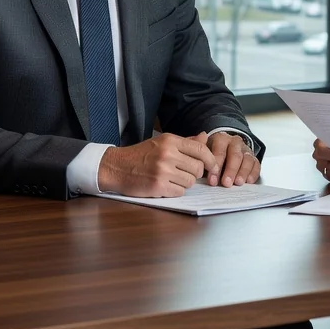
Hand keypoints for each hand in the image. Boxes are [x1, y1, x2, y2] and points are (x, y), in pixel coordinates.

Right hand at [98, 132, 216, 197]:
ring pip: (190, 181)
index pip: (200, 149)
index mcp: (170, 141)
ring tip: (172, 178)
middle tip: (185, 173)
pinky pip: (179, 192)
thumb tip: (205, 136)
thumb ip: (186, 142)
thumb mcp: (163, 142)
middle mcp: (168, 154)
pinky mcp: (158, 186)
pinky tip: (165, 186)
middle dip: (195, 173)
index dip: (210, 159)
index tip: (212, 166)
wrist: (117, 167)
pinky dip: (175, 191)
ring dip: (184, 183)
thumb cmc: (141, 155)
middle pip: (198, 168)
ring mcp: (163, 170)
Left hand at [206, 132, 260, 187]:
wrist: (225, 146)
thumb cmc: (212, 152)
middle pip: (235, 155)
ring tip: (238, 183)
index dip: (216, 166)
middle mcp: (235, 142)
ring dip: (242, 172)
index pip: (220, 151)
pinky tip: (248, 181)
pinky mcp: (253, 158)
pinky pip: (256, 165)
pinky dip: (253, 173)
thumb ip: (201, 155)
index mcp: (221, 139)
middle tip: (226, 183)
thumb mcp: (204, 150)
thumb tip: (197, 162)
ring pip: (247, 159)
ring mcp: (245, 150)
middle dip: (230, 170)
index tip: (212, 180)